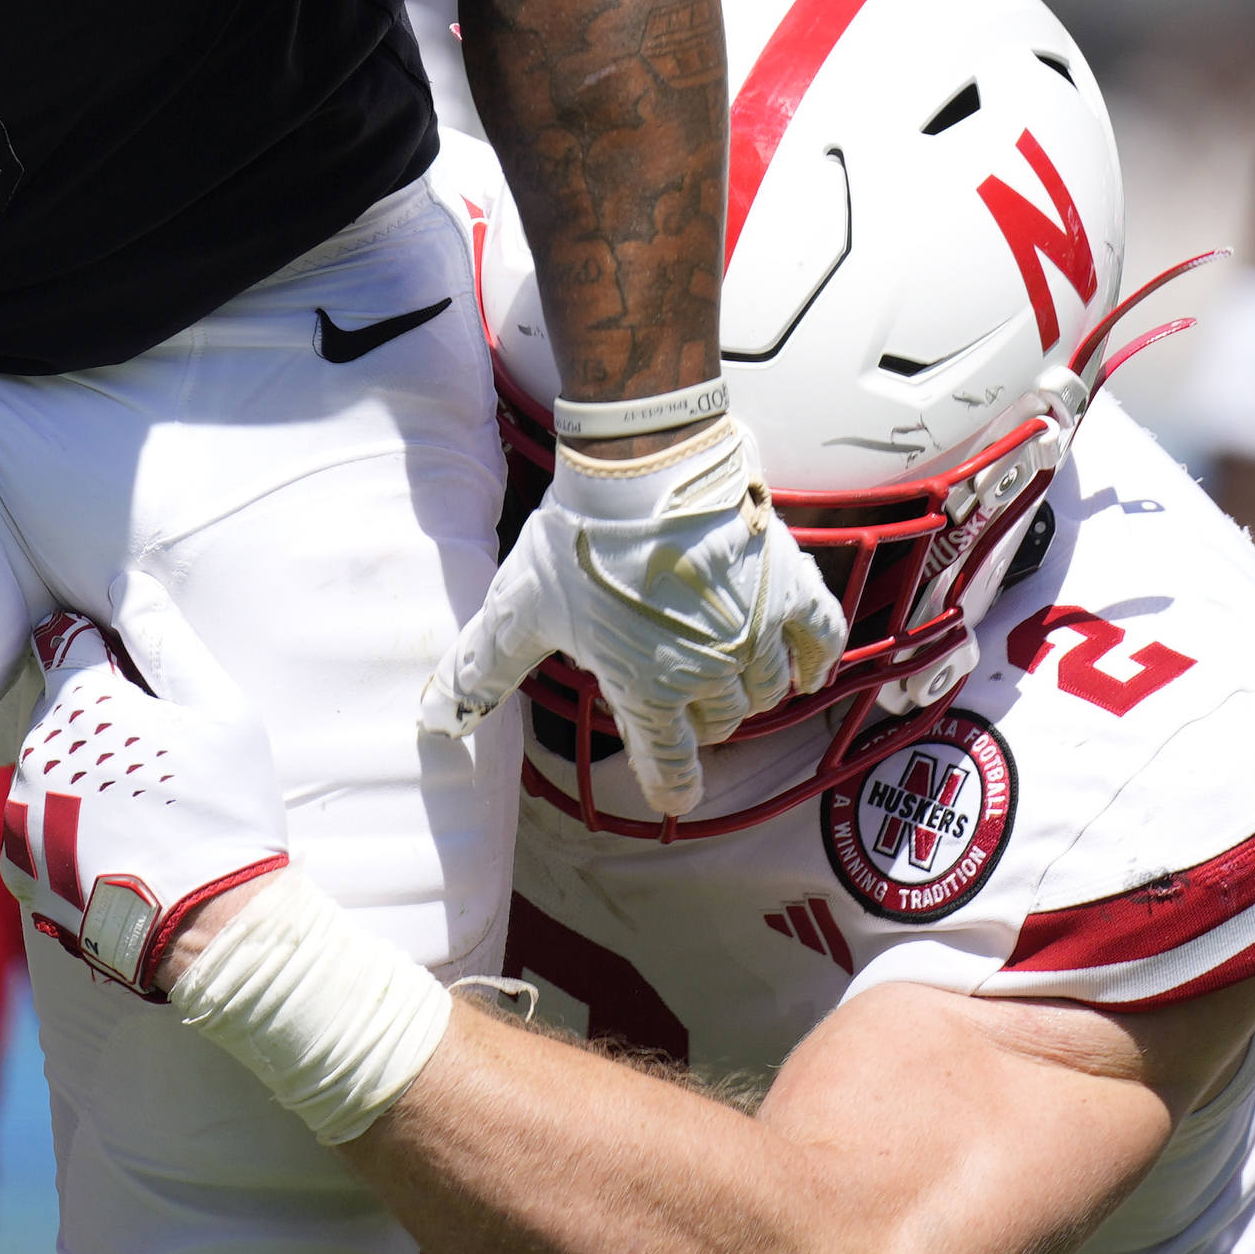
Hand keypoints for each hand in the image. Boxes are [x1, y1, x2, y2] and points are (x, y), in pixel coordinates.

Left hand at [2, 585, 288, 997]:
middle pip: (56, 707)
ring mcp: (18, 815)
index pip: (66, 640)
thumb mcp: (219, 710)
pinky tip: (117, 846)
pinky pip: (36, 822)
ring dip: (79, 772)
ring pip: (44, 764)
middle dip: (95, 719)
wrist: (210, 929)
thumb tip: (122, 583)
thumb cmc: (227, 811)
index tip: (140, 686)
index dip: (107, 655)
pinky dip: (66, 826)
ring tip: (142, 810)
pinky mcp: (16, 866)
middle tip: (157, 759)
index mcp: (77, 703)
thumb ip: (163, 639)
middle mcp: (32, 753)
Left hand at [427, 412, 838, 819]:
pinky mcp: (788, 590)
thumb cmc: (578, 539)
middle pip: (719, 724)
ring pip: (765, 691)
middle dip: (699, 716)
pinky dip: (813, 661)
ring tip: (727, 665)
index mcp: (645, 691)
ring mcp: (754, 635)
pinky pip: (818, 644)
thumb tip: (436, 719)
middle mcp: (707, 675)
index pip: (670, 767)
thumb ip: (484, 669)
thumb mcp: (520, 608)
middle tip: (680, 686)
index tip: (674, 789)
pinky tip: (802, 668)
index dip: (671, 782)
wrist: (642, 465)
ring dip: (748, 688)